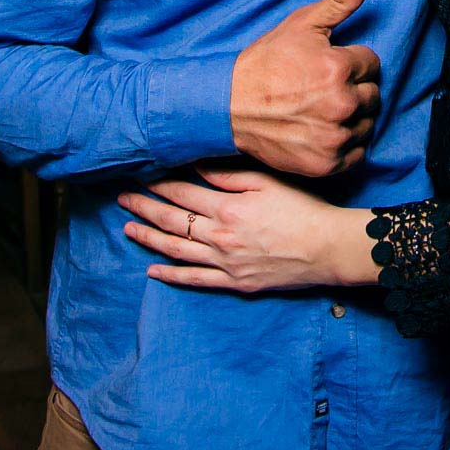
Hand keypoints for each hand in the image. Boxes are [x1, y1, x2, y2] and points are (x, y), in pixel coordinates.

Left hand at [117, 165, 377, 293]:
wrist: (326, 248)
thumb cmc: (302, 209)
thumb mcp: (267, 182)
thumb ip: (228, 175)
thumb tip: (195, 166)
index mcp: (228, 208)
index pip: (183, 194)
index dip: (159, 185)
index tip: (140, 176)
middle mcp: (220, 237)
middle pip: (173, 221)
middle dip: (145, 208)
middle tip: (123, 199)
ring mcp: (225, 263)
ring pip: (177, 251)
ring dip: (150, 238)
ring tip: (128, 229)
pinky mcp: (234, 282)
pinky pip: (195, 279)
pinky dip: (171, 276)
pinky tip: (153, 271)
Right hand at [229, 0, 380, 175]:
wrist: (229, 105)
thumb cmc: (266, 62)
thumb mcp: (302, 23)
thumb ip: (341, 0)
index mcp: (339, 68)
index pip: (372, 63)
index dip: (351, 62)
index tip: (329, 65)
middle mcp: (341, 104)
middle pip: (373, 94)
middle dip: (354, 88)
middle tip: (324, 87)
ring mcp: (334, 137)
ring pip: (367, 123)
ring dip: (352, 116)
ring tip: (323, 108)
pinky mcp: (326, 164)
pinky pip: (357, 153)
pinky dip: (345, 143)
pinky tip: (324, 130)